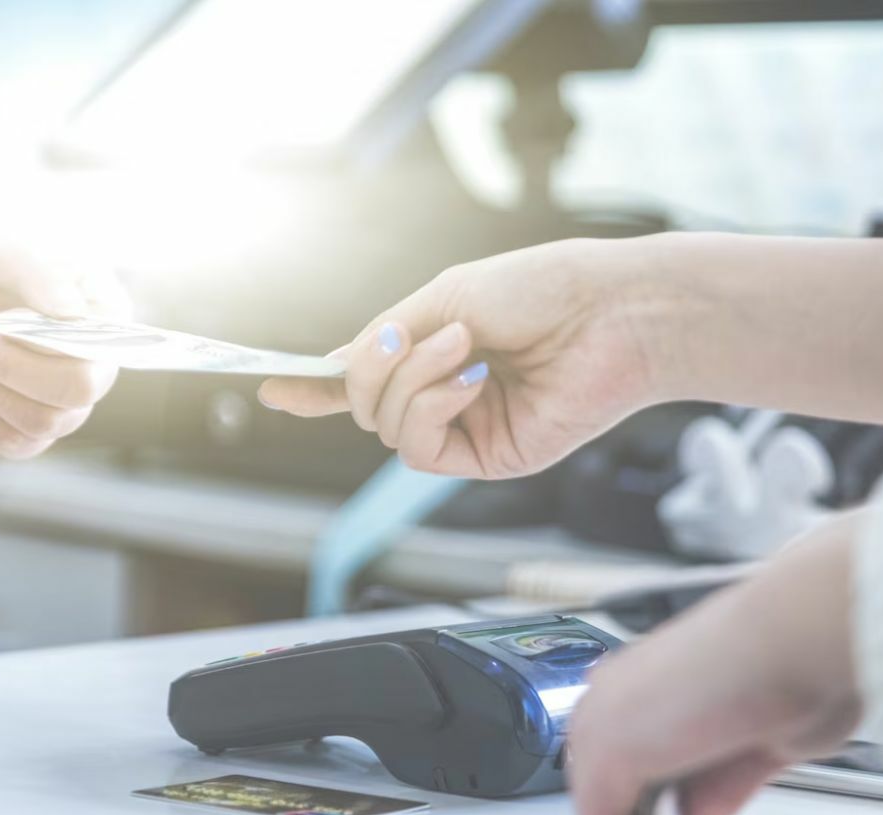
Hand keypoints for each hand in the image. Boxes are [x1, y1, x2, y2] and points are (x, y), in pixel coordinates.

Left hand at [0, 224, 124, 457]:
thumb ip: (39, 274)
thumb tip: (73, 315)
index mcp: (107, 314)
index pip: (101, 348)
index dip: (47, 345)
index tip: (1, 320)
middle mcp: (97, 361)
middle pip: (78, 392)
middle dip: (15, 369)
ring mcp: (67, 400)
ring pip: (45, 422)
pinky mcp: (32, 426)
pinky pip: (18, 443)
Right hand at [258, 238, 681, 477]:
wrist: (612, 311)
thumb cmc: (542, 289)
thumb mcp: (446, 297)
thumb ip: (387, 337)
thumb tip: (331, 366)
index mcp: (435, 352)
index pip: (366, 379)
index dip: (317, 384)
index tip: (270, 384)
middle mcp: (445, 394)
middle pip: (363, 405)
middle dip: (368, 369)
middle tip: (402, 336)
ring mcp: (465, 429)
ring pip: (385, 427)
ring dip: (410, 381)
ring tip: (464, 346)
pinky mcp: (487, 458)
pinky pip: (419, 447)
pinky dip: (430, 407)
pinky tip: (470, 380)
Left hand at [568, 516, 862, 814]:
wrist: (800, 634)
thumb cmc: (800, 661)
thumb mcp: (766, 738)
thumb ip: (724, 778)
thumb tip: (699, 813)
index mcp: (649, 680)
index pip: (628, 757)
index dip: (650, 808)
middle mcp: (616, 693)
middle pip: (605, 782)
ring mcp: (604, 718)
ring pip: (599, 806)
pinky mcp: (608, 751)